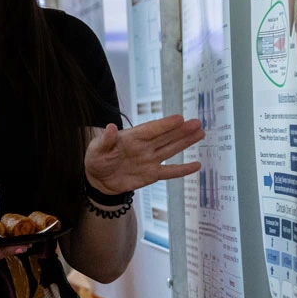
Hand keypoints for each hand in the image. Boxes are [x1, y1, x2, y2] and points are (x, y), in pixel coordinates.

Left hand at [84, 115, 203, 194]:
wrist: (98, 179)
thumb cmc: (97, 158)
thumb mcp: (97, 149)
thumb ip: (106, 140)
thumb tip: (110, 127)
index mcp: (131, 138)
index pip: (151, 129)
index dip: (165, 125)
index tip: (180, 118)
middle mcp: (144, 147)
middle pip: (165, 137)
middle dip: (181, 130)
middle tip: (197, 123)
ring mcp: (150, 160)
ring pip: (171, 150)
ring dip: (185, 142)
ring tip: (200, 133)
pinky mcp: (152, 174)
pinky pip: (170, 172)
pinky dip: (182, 169)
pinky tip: (196, 165)